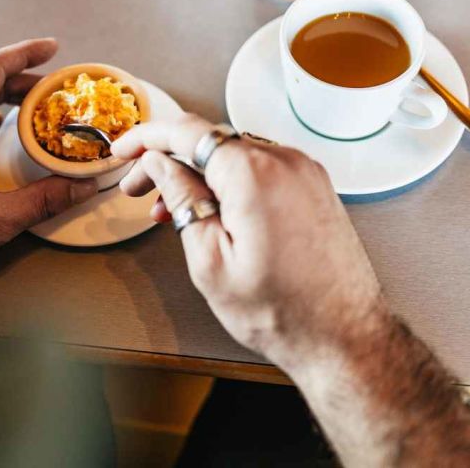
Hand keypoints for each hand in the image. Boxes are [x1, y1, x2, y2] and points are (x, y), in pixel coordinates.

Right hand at [112, 115, 386, 370]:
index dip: (145, 138)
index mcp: (254, 173)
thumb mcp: (209, 259)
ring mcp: (304, 172)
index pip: (186, 131)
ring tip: (170, 210)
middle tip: (138, 189)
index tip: (124, 150)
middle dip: (168, 161)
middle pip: (210, 141)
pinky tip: (211, 210)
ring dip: (197, 174)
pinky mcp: (313, 187)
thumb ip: (180, 199)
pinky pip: (260, 169)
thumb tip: (159, 165)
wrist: (345, 337)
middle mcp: (284, 161)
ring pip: (234, 155)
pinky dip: (229, 181)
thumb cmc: (284, 311)